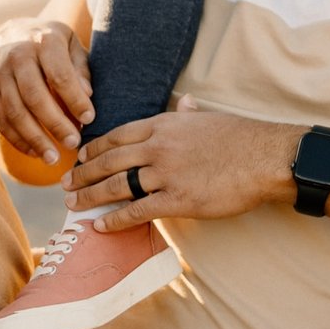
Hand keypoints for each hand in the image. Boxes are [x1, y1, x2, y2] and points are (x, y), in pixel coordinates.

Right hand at [0, 17, 93, 165]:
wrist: (7, 34)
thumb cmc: (50, 44)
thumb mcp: (70, 45)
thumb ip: (80, 69)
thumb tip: (87, 95)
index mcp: (44, 41)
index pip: (59, 74)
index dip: (75, 99)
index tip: (90, 119)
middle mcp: (17, 55)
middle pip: (34, 96)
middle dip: (55, 124)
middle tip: (74, 144)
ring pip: (15, 112)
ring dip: (35, 139)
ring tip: (54, 158)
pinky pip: (1, 120)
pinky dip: (18, 140)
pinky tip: (35, 152)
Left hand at [68, 100, 301, 232]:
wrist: (265, 157)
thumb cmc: (241, 138)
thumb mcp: (209, 118)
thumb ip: (189, 113)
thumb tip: (185, 102)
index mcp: (164, 124)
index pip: (117, 135)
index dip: (94, 148)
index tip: (79, 156)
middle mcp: (158, 147)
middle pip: (109, 160)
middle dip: (83, 174)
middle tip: (64, 184)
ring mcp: (166, 173)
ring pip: (117, 185)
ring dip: (90, 197)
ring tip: (73, 205)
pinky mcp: (178, 200)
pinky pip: (137, 210)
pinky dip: (115, 219)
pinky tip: (100, 226)